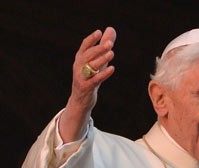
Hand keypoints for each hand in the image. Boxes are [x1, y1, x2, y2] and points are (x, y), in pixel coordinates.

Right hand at [60, 27, 116, 142]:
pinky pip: (95, 80)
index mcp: (80, 59)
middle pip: (88, 55)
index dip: (91, 39)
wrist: (80, 100)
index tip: (99, 32)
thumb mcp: (98, 61)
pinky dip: (103, 74)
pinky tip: (112, 68)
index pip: (84, 46)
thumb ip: (104, 45)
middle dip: (99, 48)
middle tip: (110, 43)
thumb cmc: (90, 77)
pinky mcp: (86, 87)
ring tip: (112, 53)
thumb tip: (111, 29)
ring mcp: (81, 77)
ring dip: (102, 59)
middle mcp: (78, 66)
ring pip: (91, 66)